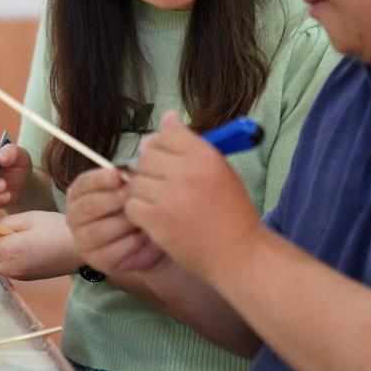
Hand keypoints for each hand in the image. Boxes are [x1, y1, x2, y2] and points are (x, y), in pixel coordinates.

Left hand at [0, 211, 81, 279]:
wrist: (84, 249)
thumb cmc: (58, 228)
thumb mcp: (29, 218)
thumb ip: (2, 223)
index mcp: (11, 251)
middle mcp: (11, 268)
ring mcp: (19, 276)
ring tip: (0, 237)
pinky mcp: (26, 278)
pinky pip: (2, 270)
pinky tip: (12, 245)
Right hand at [65, 167, 163, 273]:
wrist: (141, 242)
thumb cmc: (131, 209)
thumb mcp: (127, 190)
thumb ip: (125, 179)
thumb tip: (133, 169)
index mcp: (78, 195)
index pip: (82, 185)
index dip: (99, 179)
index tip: (117, 175)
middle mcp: (74, 219)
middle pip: (88, 207)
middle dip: (113, 199)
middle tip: (133, 195)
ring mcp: (83, 243)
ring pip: (98, 231)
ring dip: (124, 222)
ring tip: (142, 216)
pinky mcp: (99, 263)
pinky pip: (112, 252)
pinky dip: (131, 242)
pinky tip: (144, 235)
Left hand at [126, 111, 262, 282]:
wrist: (238, 253)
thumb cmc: (230, 210)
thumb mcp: (219, 170)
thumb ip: (190, 144)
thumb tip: (167, 117)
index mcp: (205, 156)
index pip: (167, 133)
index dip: (161, 144)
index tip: (165, 158)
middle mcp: (186, 172)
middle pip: (146, 156)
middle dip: (150, 168)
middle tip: (162, 184)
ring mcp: (169, 197)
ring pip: (136, 181)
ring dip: (144, 191)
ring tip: (161, 202)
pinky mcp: (156, 220)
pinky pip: (132, 205)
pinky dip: (139, 211)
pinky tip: (155, 216)